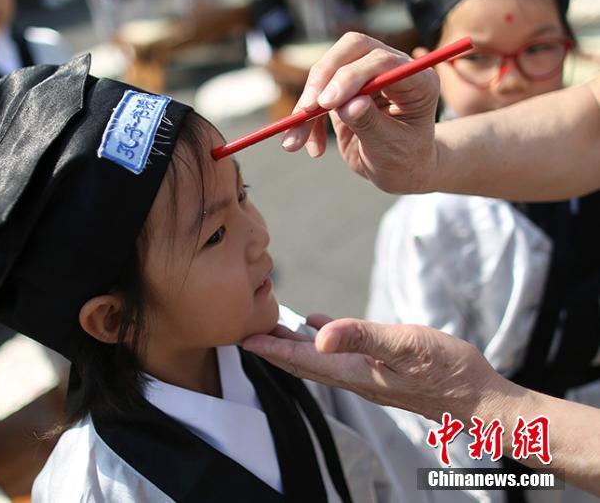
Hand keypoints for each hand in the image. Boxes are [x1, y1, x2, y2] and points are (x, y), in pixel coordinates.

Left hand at [243, 315, 512, 422]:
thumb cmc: (448, 371)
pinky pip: (342, 354)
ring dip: (293, 346)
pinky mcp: (384, 371)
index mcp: (354, 372)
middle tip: (245, 334)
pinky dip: (324, 338)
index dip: (272, 349)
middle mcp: (356, 378)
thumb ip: (362, 336)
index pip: (302, 360)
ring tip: (272, 329)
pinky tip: (319, 324)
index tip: (243, 339)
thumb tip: (318, 335)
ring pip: (319, 361)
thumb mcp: (405, 345)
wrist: (481, 401)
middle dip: (274, 350)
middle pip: (304, 364)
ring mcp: (369, 376)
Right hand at [280, 33, 440, 193]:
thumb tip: (350, 105)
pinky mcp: (344, 86)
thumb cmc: (404, 159)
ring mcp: (366, 74)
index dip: (351, 76)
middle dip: (323, 76)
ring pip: (327, 69)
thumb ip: (371, 123)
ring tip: (295, 141)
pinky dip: (306, 119)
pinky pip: (317, 92)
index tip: (326, 103)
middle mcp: (392, 68)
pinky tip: (311, 148)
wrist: (398, 169)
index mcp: (417, 80)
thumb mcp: (390, 148)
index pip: (382, 61)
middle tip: (307, 108)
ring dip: (306, 103)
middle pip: (352, 48)